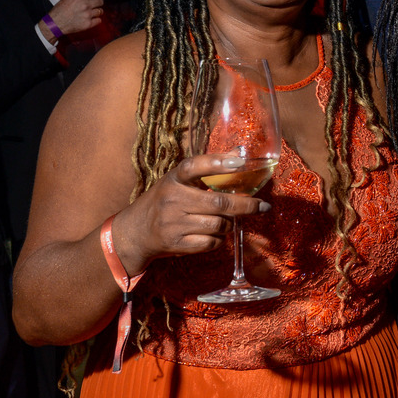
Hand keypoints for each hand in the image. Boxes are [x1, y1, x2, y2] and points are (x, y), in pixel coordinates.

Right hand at [46, 0, 116, 35]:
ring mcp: (87, 15)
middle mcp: (85, 5)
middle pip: (101, 2)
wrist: (55, 23)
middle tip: (90, 6)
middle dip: (97, 3)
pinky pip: (99, 20)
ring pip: (100, 11)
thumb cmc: (61, 9)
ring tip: (86, 13)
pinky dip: (95, 20)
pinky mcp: (88, 24)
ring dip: (96, 12)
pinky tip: (87, 20)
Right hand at [109, 153, 269, 274]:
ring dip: (230, 224)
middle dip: (246, 206)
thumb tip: (239, 154)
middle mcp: (172, 199)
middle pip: (218, 204)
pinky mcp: (176, 243)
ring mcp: (173, 223)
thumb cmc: (165, 200)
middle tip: (262, 206)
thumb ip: (207, 169)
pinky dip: (220, 239)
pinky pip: (211, 243)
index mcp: (174, 179)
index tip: (240, 162)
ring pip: (218, 225)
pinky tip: (216, 234)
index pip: (194, 166)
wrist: (135, 232)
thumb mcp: (179, 181)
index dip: (217, 162)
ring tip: (228, 220)